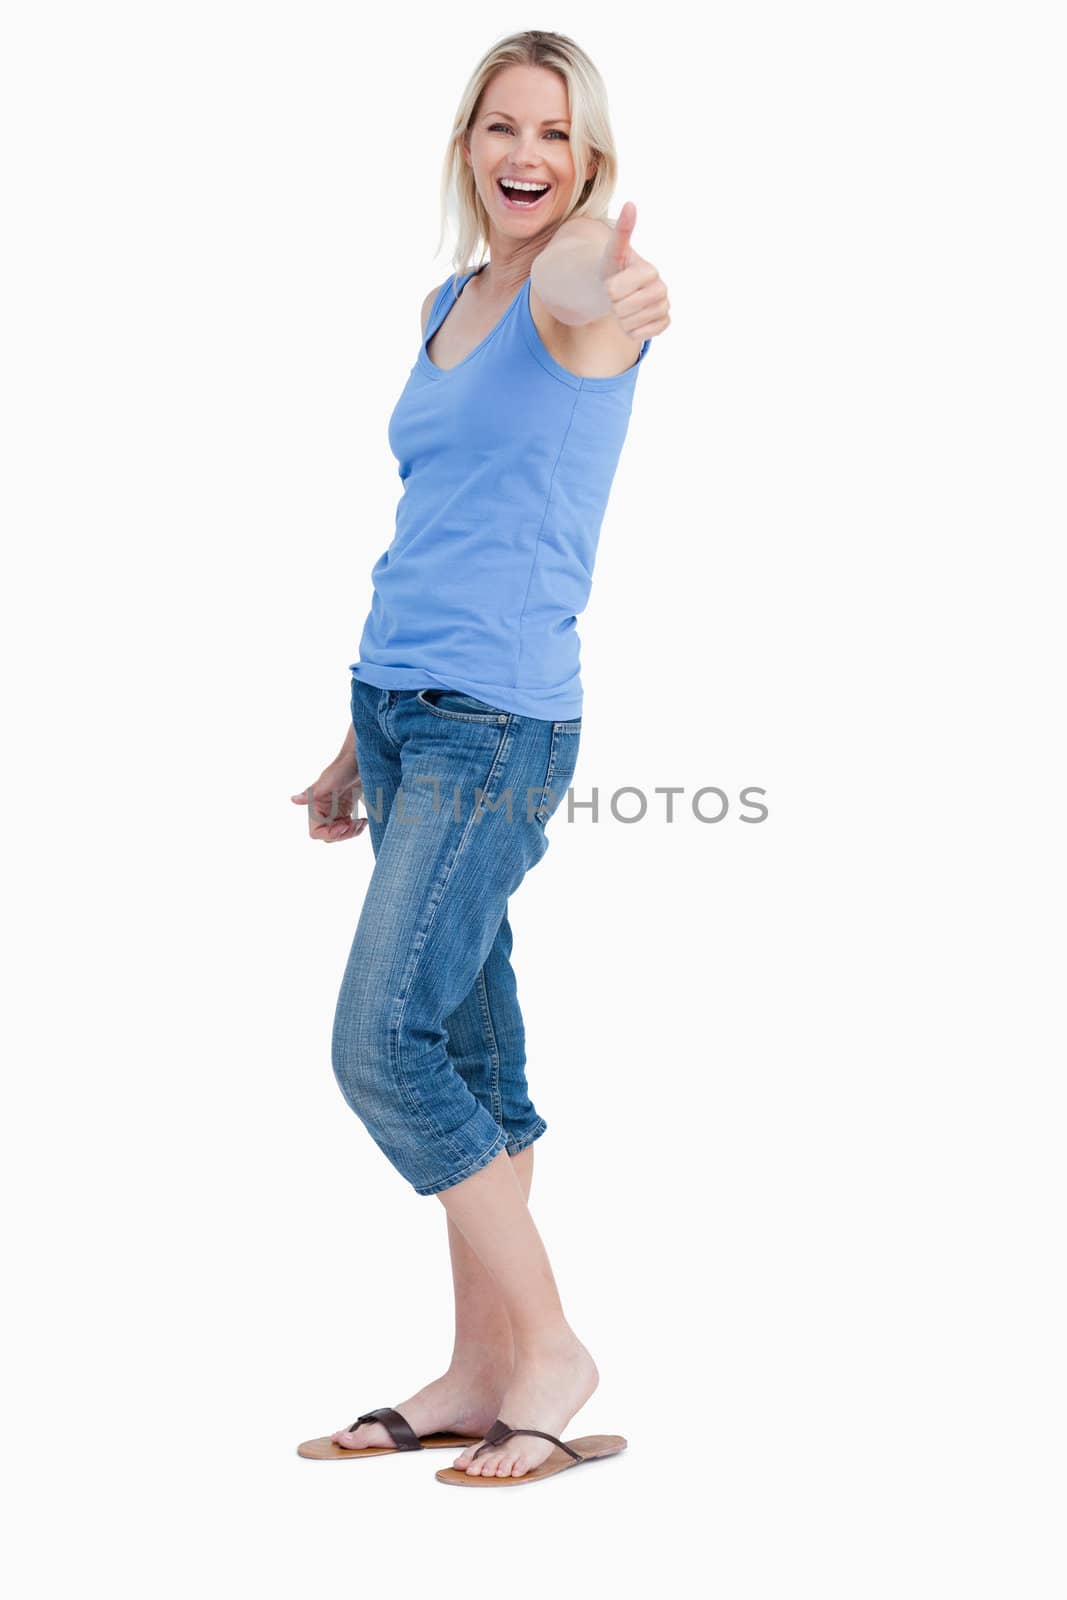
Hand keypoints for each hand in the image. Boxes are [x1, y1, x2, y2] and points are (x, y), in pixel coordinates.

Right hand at [290, 757, 368, 842]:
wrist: (359, 760)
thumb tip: (293, 800)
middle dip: (343, 834)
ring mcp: (335, 812)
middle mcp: (323, 812)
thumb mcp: (328, 781)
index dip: (329, 834)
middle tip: (355, 824)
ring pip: (340, 834)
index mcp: (316, 807)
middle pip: (329, 836)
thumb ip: (311, 793)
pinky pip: (349, 828)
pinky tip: (364, 820)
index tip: (344, 826)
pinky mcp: (346, 811)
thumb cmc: (343, 768)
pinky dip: (356, 828)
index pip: (316, 832)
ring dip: (351, 832)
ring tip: (361, 822)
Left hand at [598, 201, 670, 341]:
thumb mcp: (613, 251)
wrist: (620, 291)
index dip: (608, 290)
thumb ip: (622, 231)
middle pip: (621, 309)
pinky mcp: (664, 324)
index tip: (613, 282)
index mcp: (650, 271)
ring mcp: (665, 307)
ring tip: (625, 306)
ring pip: (629, 323)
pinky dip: (631, 331)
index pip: (614, 291)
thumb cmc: (615, 269)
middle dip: (613, 305)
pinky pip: (639, 335)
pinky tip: (633, 318)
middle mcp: (662, 289)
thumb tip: (630, 204)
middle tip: (618, 297)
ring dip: (621, 319)